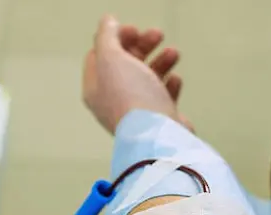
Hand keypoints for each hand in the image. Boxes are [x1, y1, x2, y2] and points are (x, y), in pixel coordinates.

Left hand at [83, 16, 192, 133]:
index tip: (134, 30)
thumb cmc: (131, 97)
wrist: (158, 134)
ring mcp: (136, 112)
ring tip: (173, 53)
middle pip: (126, 64)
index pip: (100, 56)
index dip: (116, 38)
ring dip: (161, 60)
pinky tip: (174, 80)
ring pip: (147, 78)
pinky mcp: (157, 120)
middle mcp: (113, 101)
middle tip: (157, 35)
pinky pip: (162, 96)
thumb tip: (107, 22)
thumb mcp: (111, 58)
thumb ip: (107, 36)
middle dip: (142, 45)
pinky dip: (169, 84)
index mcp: (96, 88)